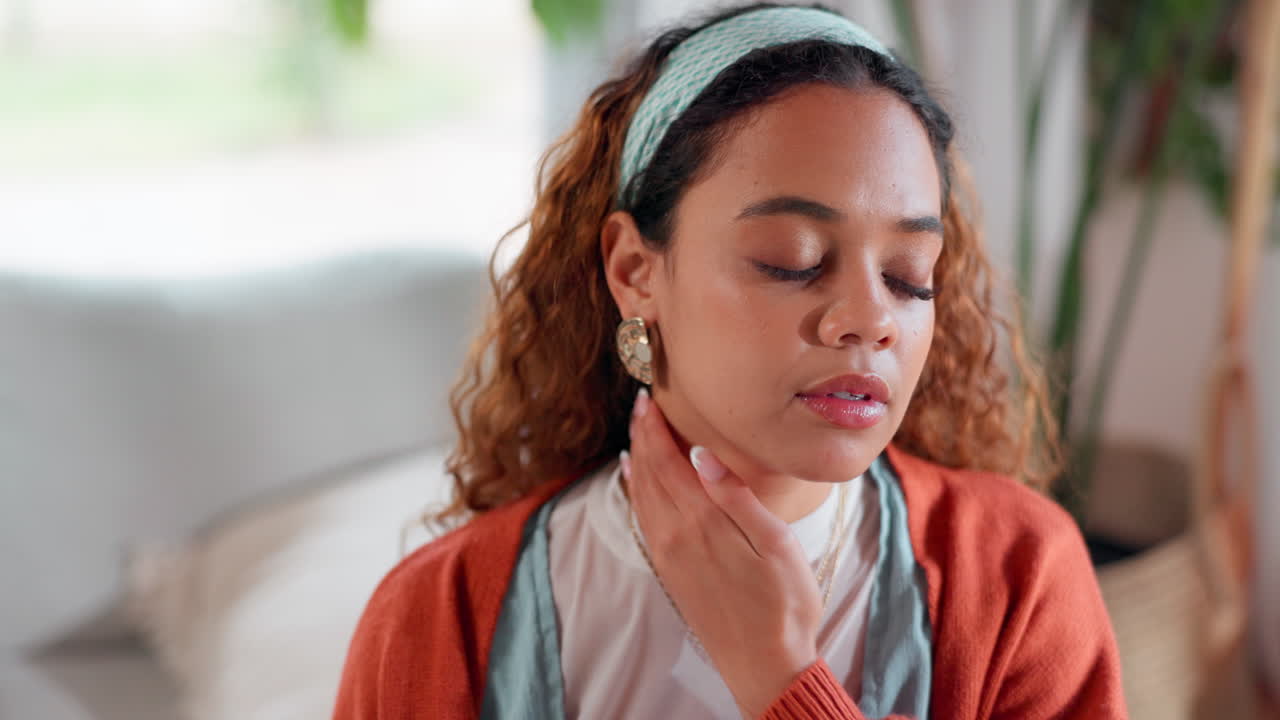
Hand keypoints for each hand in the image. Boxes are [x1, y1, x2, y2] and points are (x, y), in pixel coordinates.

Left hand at [623, 388, 822, 718]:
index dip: (655, 428)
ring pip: (642, 495)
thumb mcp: (775, 544)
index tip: (649, 399)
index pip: (667, 461)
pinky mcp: (671, 572)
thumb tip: (702, 453)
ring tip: (636, 432)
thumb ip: (736, 497)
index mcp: (702, 522)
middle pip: (648, 473)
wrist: (764, 664)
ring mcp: (669, 555)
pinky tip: (635, 482)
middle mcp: (676, 535)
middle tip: (640, 404)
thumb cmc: (783, 604)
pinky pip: (644, 520)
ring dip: (636, 460)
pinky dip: (636, 493)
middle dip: (641, 435)